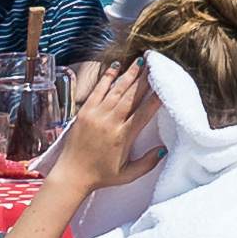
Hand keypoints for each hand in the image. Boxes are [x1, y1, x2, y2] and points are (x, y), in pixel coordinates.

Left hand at [60, 56, 156, 179]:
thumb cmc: (101, 175)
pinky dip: (107, 77)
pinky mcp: (84, 112)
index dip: (155, 99)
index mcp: (122, 137)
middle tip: (154, 65)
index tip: (164, 87)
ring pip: (116, 90)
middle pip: (130, 96)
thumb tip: (164, 149)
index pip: (143, 113)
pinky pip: (98, 90)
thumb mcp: (128, 175)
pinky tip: (116, 66)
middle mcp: (110, 123)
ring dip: (129, 75)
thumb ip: (147, 163)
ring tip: (140, 62)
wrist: (72, 174)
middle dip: (144, 79)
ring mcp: (95, 115)